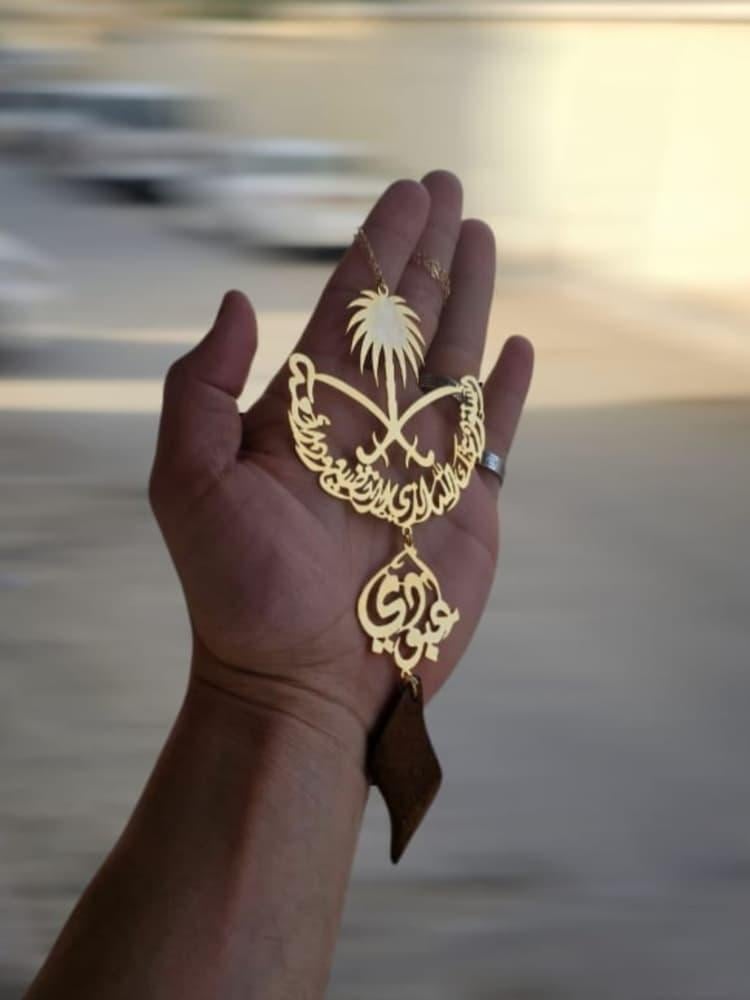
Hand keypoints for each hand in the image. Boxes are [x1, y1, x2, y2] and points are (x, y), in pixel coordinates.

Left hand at [149, 173, 533, 754]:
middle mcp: (367, 426)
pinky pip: (494, 435)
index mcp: (307, 411)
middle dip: (426, 252)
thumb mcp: (188, 481)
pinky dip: (509, 390)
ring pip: (453, 360)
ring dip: (470, 298)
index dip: (376, 248)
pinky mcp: (467, 508)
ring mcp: (421, 463)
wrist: (302, 681)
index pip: (348, 309)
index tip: (402, 194)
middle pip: (406, 319)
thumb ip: (199, 387)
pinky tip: (517, 347)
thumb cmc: (240, 591)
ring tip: (482, 236)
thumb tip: (235, 300)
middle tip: (447, 187)